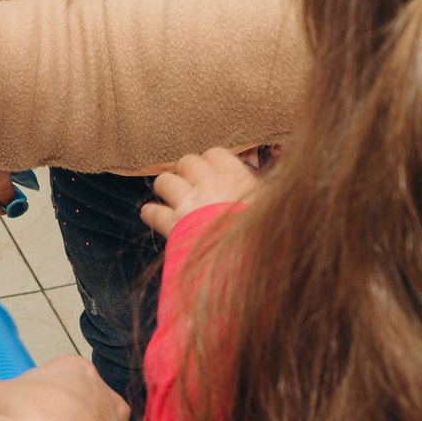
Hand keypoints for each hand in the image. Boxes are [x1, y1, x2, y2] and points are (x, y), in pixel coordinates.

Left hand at [141, 147, 262, 238]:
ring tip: (172, 197)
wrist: (247, 265)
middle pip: (188, 162)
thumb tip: (257, 187)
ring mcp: (189, 204)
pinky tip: (152, 215)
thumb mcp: (270, 208)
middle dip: (187, 172)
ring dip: (167, 188)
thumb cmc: (265, 239)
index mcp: (236, 179)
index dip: (211, 163)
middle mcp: (210, 185)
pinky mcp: (173, 225)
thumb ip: (258, 193)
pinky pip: (151, 211)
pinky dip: (151, 213)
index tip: (211, 173)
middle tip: (191, 186)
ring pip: (165, 180)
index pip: (215, 155)